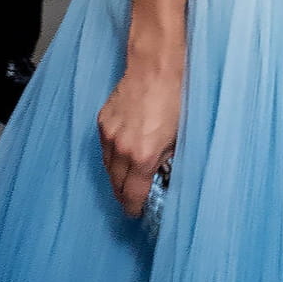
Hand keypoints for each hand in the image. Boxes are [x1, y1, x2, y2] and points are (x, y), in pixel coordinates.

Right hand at [97, 64, 180, 216]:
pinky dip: (112, 156)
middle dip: (123, 195)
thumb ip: (167, 161)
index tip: (136, 213)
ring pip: (107, 167)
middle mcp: (121, 149)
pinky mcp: (103, 122)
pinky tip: (122, 155)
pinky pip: (105, 148)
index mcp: (142, 157)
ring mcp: (108, 134)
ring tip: (127, 181)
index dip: (133, 208)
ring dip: (116, 177)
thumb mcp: (179, 138)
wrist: (155, 68)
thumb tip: (162, 176)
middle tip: (132, 201)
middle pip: (115, 184)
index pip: (131, 195)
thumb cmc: (174, 100)